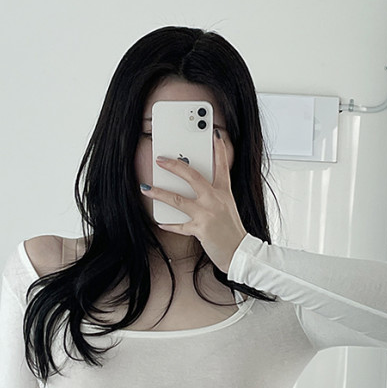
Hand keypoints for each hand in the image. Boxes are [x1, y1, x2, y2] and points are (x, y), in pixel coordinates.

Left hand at [145, 131, 247, 273]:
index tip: (214, 134)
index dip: (219, 148)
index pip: (222, 165)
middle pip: (192, 176)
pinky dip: (169, 223)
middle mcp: (215, 200)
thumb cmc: (232, 231)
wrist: (240, 253)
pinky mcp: (200, 229)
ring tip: (146, 188)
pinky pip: (180, 225)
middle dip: (174, 166)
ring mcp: (207, 214)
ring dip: (159, 193)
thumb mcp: (227, 207)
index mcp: (224, 192)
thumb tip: (195, 190)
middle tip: (160, 159)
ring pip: (178, 200)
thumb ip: (213, 196)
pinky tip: (160, 221)